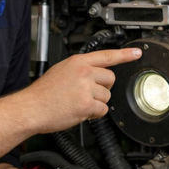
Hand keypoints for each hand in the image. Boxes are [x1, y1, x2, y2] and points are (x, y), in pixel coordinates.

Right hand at [19, 47, 140, 134]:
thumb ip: (80, 70)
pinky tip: (79, 111)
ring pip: (106, 97)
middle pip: (111, 79)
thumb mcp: (61, 71)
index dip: (125, 55)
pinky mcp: (86, 104)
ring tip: (77, 103)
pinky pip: (102, 110)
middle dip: (103, 89)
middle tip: (87, 94)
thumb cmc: (43, 93)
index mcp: (78, 62)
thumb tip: (95, 75)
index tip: (137, 53)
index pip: (107, 56)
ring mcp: (86, 88)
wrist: (31, 108)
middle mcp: (83, 72)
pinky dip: (93, 114)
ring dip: (96, 103)